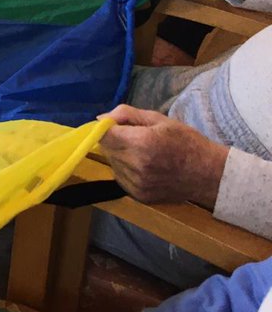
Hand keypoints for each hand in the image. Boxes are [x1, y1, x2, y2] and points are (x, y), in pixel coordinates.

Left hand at [98, 104, 227, 207]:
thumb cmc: (186, 142)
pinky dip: (126, 171)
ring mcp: (137, 184)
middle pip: (107, 149)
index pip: (104, 135)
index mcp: (141, 143)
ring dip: (120, 157)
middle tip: (136, 139)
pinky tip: (145, 167)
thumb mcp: (159, 119)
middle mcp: (136, 165)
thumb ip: (127, 114)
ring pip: (113, 164)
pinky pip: (121, 178)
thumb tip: (101, 118)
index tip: (117, 127)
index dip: (107, 129)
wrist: (210, 175)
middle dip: (115, 141)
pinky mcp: (139, 196)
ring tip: (143, 154)